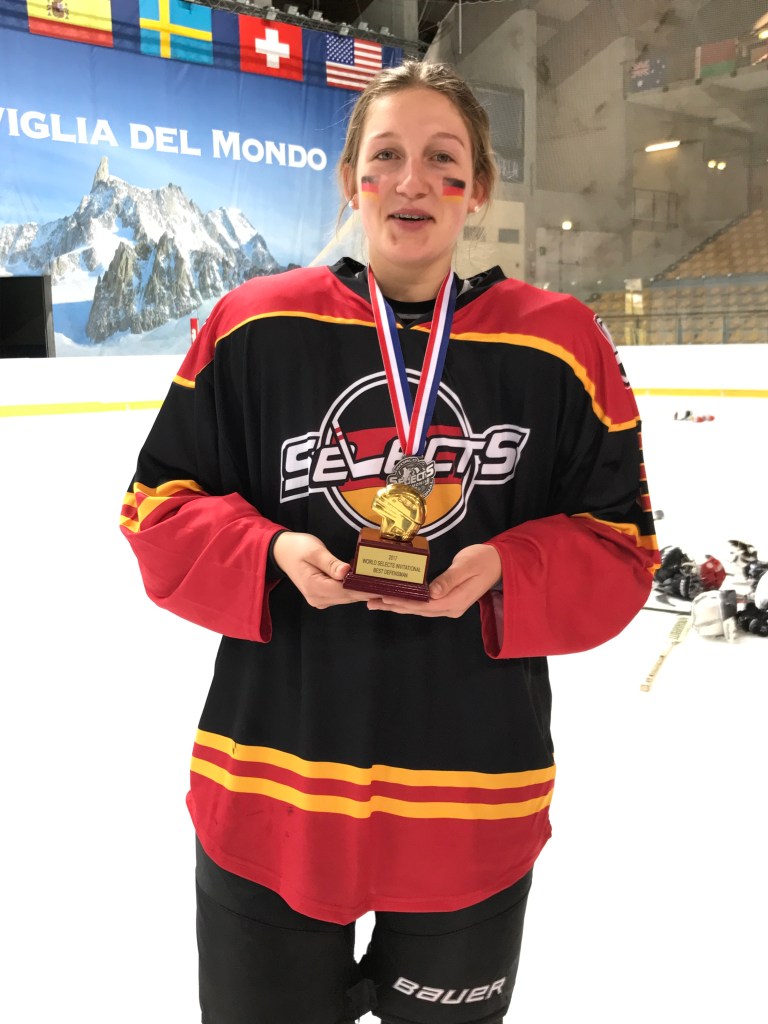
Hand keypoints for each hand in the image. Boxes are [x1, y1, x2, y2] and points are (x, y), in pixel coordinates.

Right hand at [271, 531, 373, 608]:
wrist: (282, 552)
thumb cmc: (297, 548)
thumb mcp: (314, 551)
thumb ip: (330, 563)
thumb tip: (346, 571)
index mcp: (314, 587)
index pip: (345, 591)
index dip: (365, 589)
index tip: (383, 586)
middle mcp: (318, 598)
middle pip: (348, 597)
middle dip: (368, 591)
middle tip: (389, 585)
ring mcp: (320, 600)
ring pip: (347, 598)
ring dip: (363, 591)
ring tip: (383, 584)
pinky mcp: (323, 597)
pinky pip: (342, 595)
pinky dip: (355, 590)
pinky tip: (367, 583)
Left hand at [366, 543, 501, 617]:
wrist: (498, 563)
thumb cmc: (483, 560)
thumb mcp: (466, 566)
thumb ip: (449, 580)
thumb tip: (432, 593)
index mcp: (455, 601)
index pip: (423, 605)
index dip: (403, 602)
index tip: (384, 598)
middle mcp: (451, 608)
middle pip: (418, 609)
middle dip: (394, 606)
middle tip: (371, 602)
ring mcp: (450, 607)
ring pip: (419, 609)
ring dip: (398, 606)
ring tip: (376, 603)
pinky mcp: (447, 601)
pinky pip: (424, 605)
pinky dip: (408, 603)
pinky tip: (395, 601)